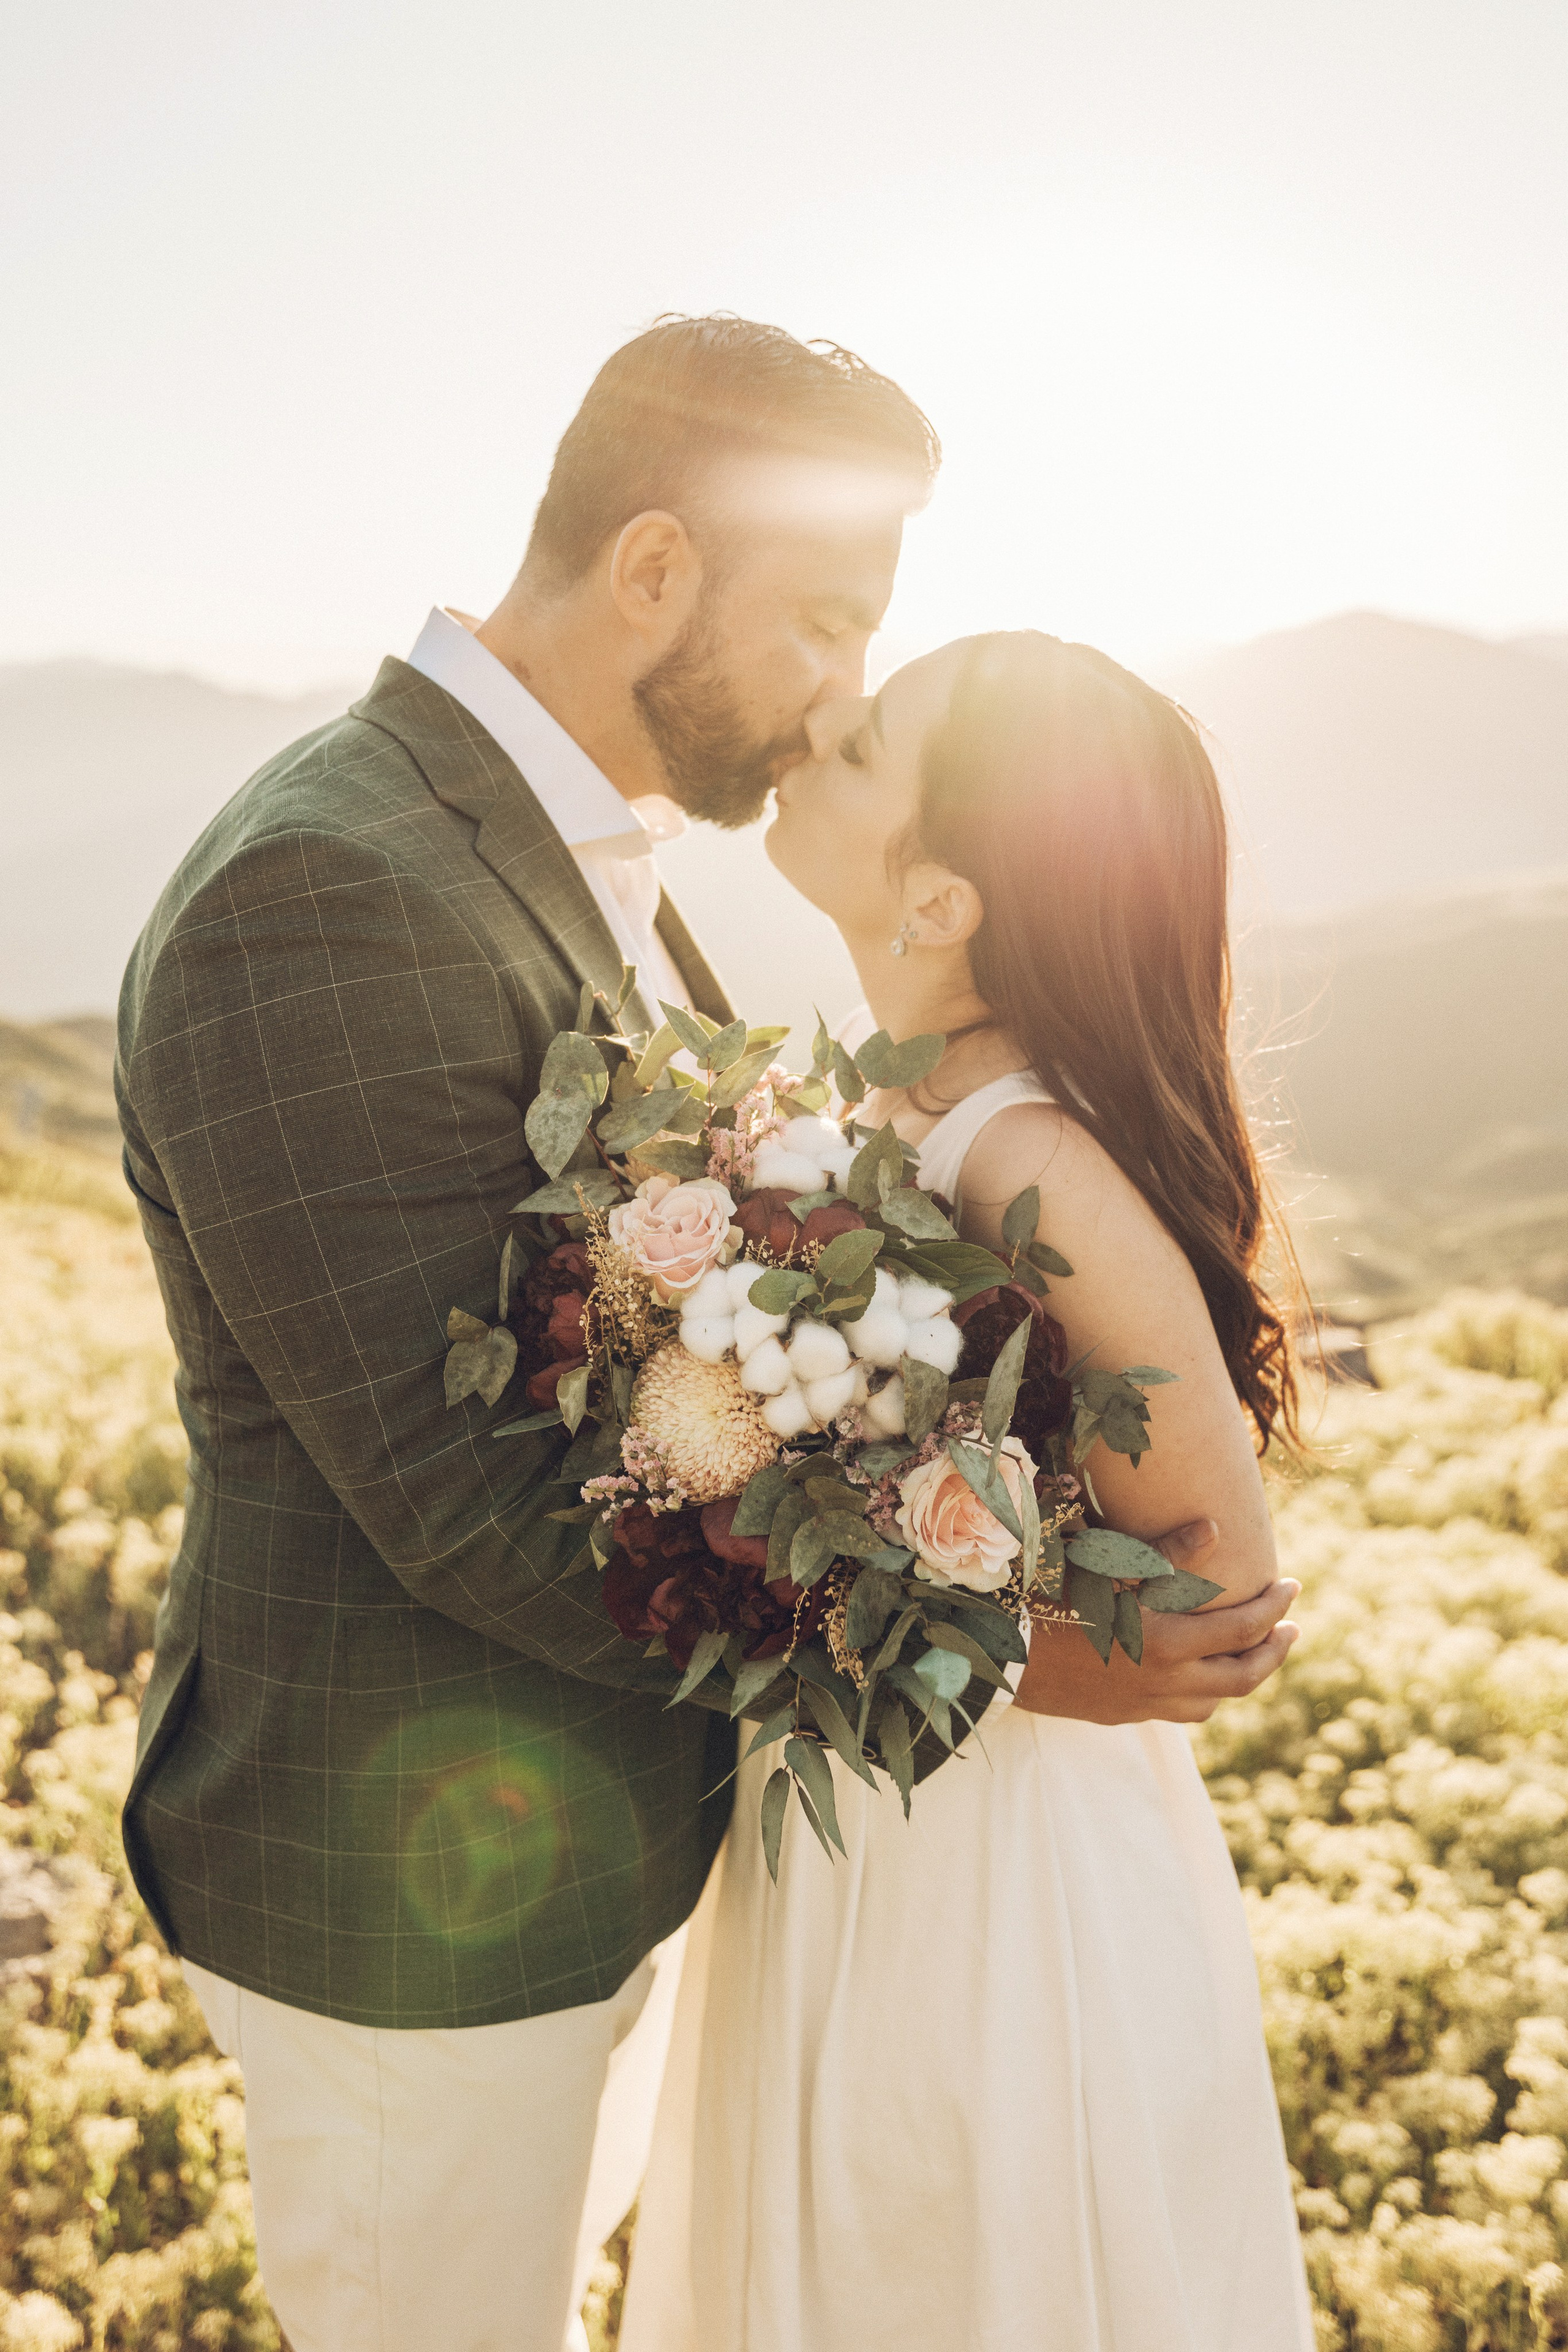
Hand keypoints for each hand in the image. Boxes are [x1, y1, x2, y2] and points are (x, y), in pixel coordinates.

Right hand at [1011, 1518, 1299, 1724]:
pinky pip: (1185, 1713)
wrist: (1007, 1655)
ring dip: (1243, 1677)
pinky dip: (1207, 1696)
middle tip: (1290, 1628)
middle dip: (1275, 1651)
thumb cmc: (1055, 1599)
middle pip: (1244, 1676)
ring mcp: (1147, 1704)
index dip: (1274, 1607)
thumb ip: (1165, 1552)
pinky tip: (1204, 1679)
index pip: (1244, 1628)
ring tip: (1254, 1652)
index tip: (1292, 1587)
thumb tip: (1215, 1528)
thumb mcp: (1109, 1567)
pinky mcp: (1127, 1714)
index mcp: (1168, 1641)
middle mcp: (1167, 1680)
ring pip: (1216, 1701)